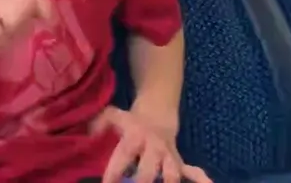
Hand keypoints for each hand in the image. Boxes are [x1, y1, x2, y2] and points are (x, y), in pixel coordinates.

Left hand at [90, 106, 211, 182]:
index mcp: (134, 137)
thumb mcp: (113, 116)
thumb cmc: (131, 121)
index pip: (123, 155)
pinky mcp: (178, 162)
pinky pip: (193, 173)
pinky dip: (200, 180)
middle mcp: (153, 148)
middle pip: (149, 169)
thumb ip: (99, 124)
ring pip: (171, 174)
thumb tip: (90, 134)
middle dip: (142, 182)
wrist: (158, 113)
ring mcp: (168, 156)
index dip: (114, 171)